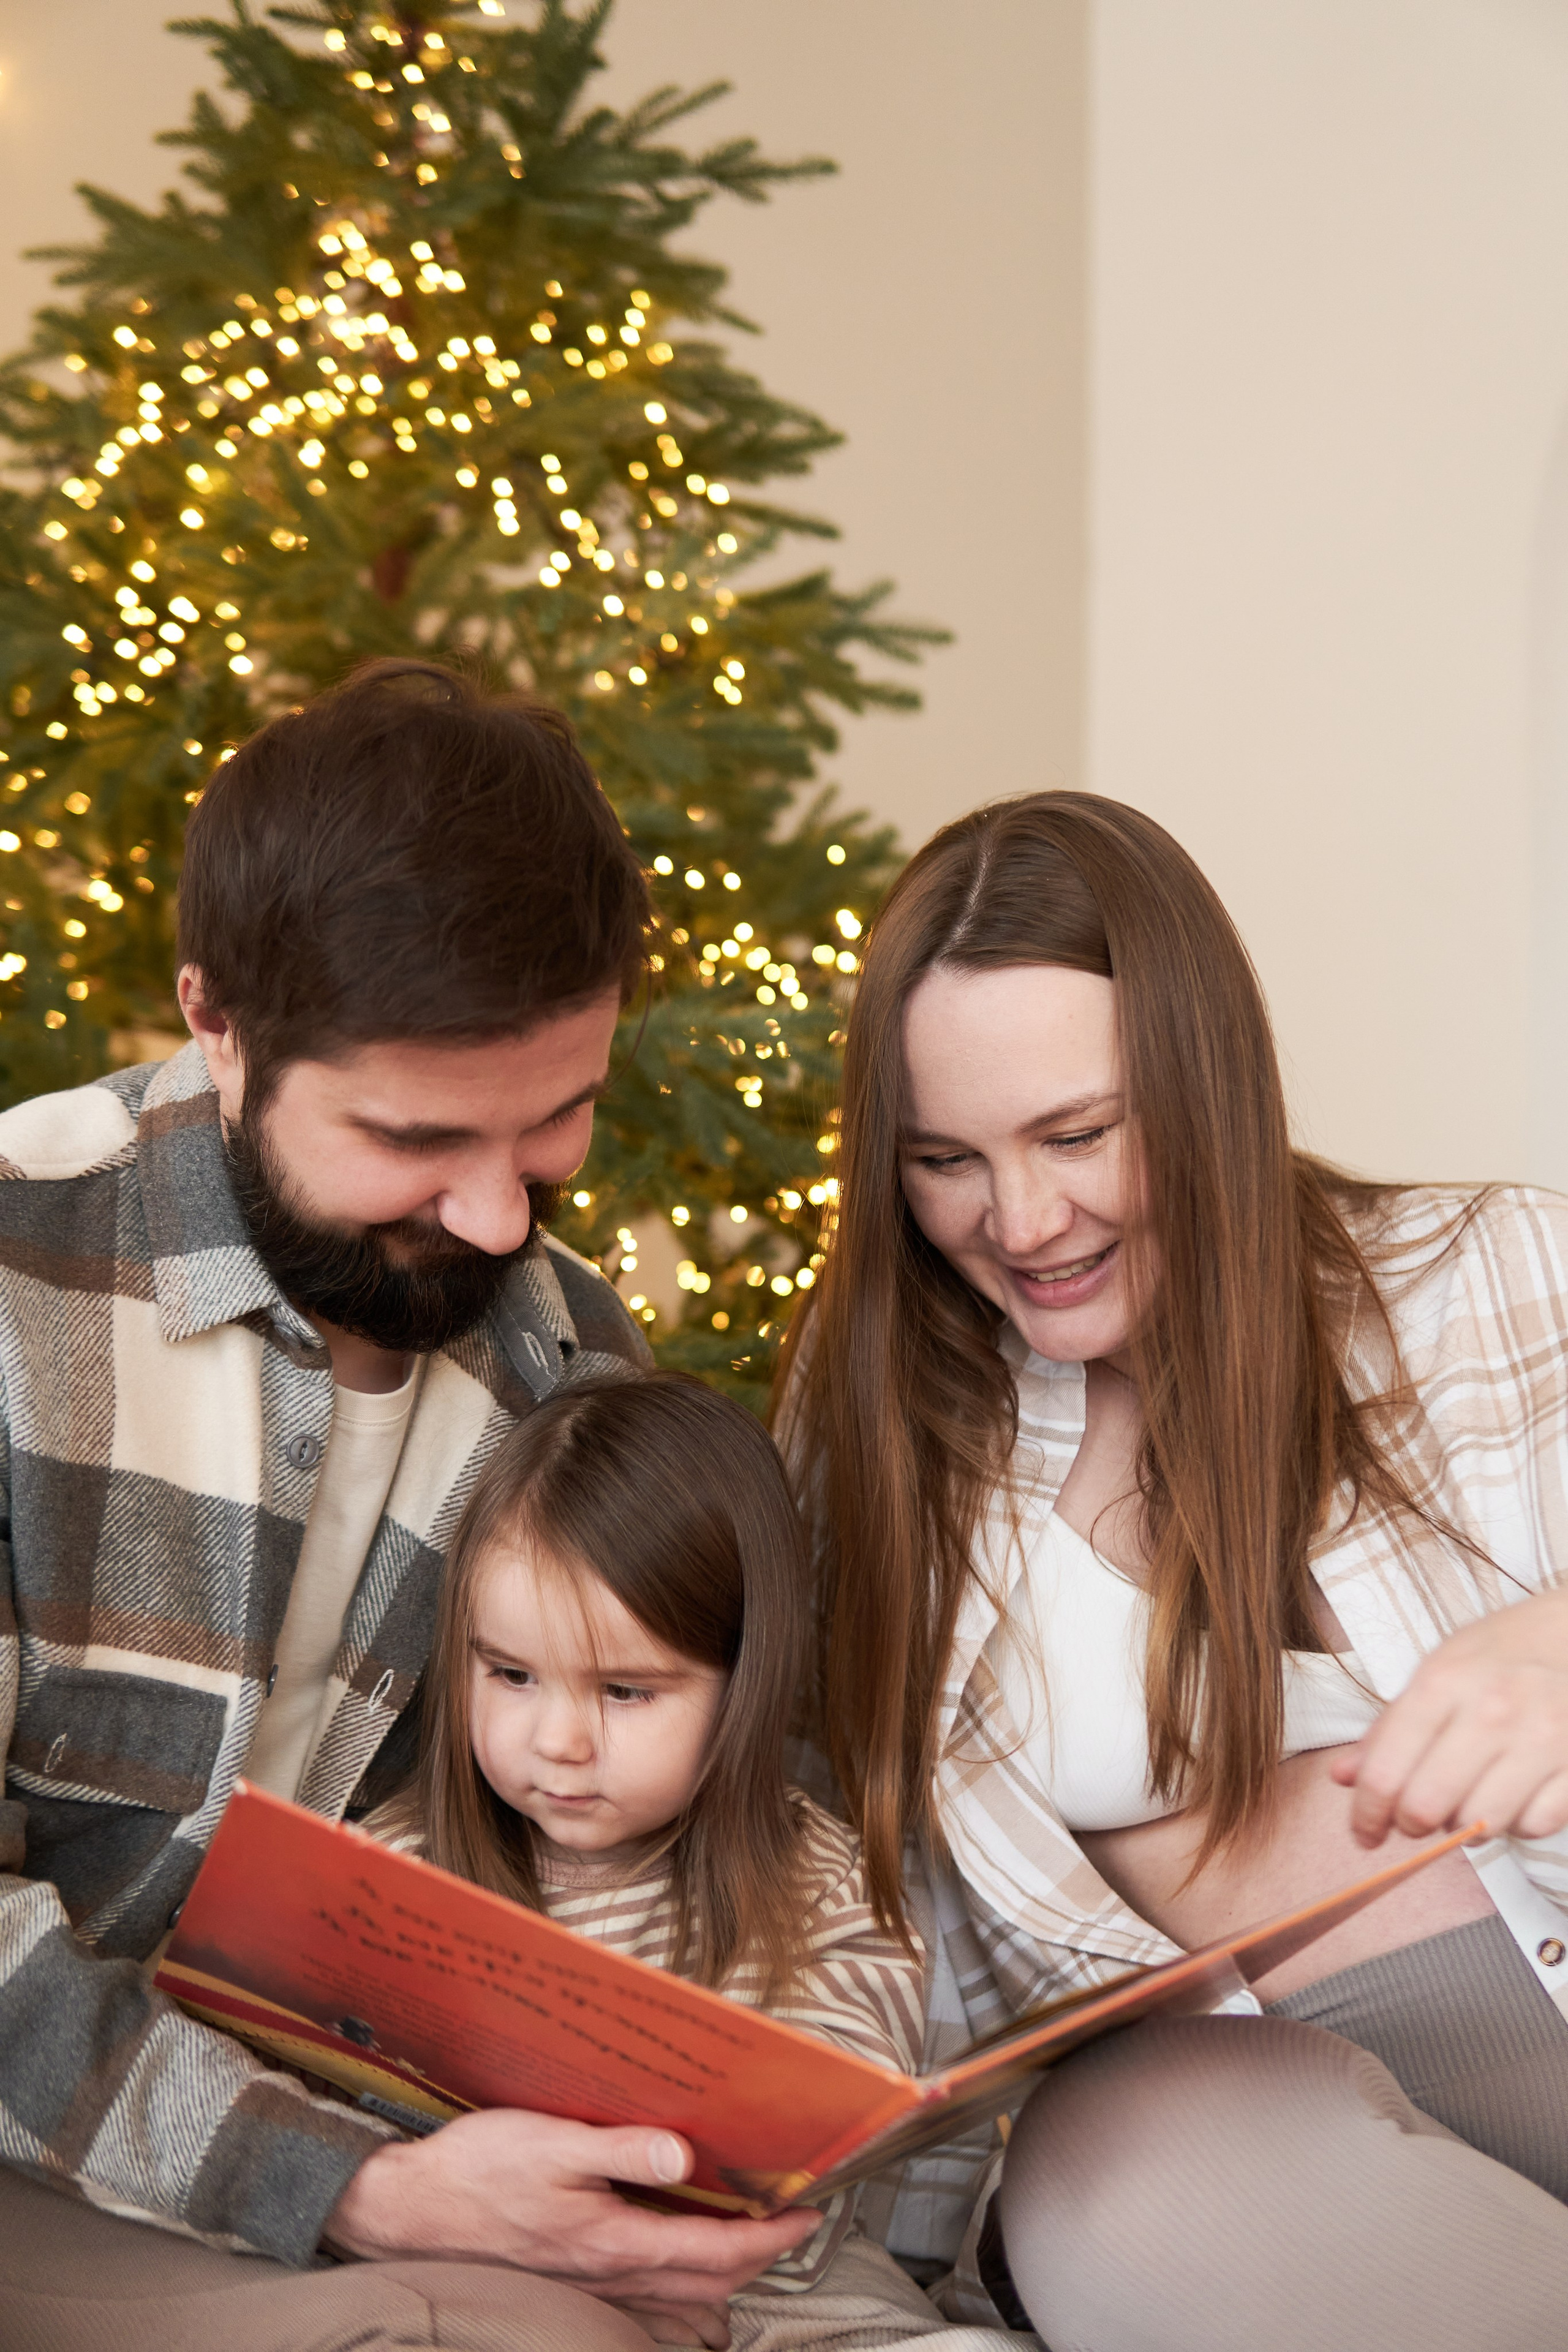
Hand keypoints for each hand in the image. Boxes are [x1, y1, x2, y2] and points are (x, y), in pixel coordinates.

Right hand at [322, 2108, 818, 2349]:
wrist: (408, 2212)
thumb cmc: (476, 2172)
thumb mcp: (551, 2143)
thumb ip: (623, 2148)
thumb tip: (685, 2154)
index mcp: (615, 2240)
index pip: (717, 2249)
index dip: (770, 2234)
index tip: (807, 2212)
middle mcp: (610, 2274)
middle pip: (709, 2282)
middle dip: (759, 2257)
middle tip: (789, 2224)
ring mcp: (590, 2285)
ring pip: (680, 2297)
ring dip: (722, 2272)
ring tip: (746, 2235)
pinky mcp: (570, 2279)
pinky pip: (646, 2296)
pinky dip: (680, 2280)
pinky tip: (675, 2254)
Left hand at [1331, 1586, 1567, 1845]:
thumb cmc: (1498, 1653)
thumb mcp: (1436, 1670)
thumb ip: (1388, 1727)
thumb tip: (1343, 1776)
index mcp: (1443, 1683)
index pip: (1385, 1771)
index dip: (1366, 1815)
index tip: (1365, 1832)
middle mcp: (1491, 1711)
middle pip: (1427, 1806)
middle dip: (1410, 1824)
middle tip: (1413, 1818)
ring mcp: (1540, 1738)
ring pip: (1481, 1825)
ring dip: (1464, 1827)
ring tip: (1464, 1800)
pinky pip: (1535, 1825)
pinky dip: (1516, 1825)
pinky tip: (1510, 1798)